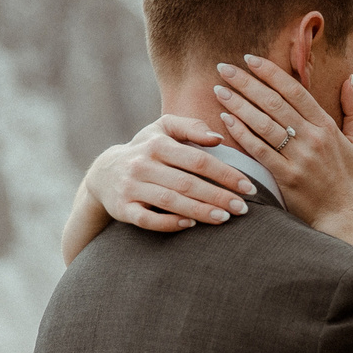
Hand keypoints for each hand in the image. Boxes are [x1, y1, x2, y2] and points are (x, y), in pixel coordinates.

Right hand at [90, 115, 255, 230]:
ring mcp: (131, 187)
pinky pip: (147, 219)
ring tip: (225, 218)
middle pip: (187, 183)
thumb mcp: (163, 129)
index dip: (225, 174)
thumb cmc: (145, 149)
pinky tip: (190, 225)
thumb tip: (218, 139)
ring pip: (170, 201)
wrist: (104, 173)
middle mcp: (142, 164)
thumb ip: (190, 127)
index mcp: (157, 144)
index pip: (198, 160)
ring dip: (200, 211)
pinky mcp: (122, 208)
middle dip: (218, 196)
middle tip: (243, 208)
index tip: (248, 187)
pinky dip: (169, 223)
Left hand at [212, 56, 352, 225]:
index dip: (271, 72)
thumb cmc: (345, 178)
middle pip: (274, 102)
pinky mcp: (285, 177)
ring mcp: (299, 158)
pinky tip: (225, 119)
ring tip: (219, 89)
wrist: (339, 217)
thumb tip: (350, 78)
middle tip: (224, 68)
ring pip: (263, 123)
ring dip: (238, 104)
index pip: (295, 90)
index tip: (250, 59)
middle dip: (247, 82)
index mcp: (326, 126)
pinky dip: (241, 133)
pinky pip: (258, 150)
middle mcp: (313, 138)